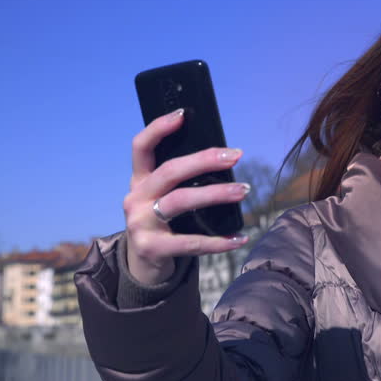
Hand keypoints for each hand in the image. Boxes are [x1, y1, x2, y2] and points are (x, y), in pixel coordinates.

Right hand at [123, 108, 250, 284]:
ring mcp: (140, 224)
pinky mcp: (151, 248)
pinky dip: (218, 241)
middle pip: (170, 172)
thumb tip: (222, 160)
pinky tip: (239, 238)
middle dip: (203, 160)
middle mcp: (136, 198)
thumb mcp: (163, 198)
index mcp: (140, 180)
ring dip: (216, 194)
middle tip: (235, 157)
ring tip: (243, 190)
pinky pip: (190, 242)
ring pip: (180, 201)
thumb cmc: (163, 223)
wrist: (144, 266)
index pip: (141, 147)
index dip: (159, 128)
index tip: (184, 114)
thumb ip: (180, 181)